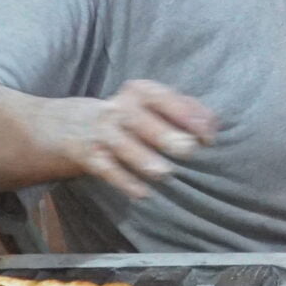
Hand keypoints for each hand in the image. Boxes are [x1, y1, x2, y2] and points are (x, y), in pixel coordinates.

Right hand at [55, 80, 216, 199]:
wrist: (71, 125)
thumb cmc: (130, 116)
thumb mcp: (151, 104)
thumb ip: (184, 109)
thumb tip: (213, 125)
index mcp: (140, 92)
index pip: (163, 98)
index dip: (186, 115)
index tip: (207, 136)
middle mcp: (119, 109)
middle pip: (140, 120)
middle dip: (164, 134)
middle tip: (188, 149)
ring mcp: (102, 133)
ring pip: (122, 145)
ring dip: (143, 159)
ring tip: (164, 173)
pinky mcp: (89, 156)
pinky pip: (107, 169)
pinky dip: (124, 181)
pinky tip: (142, 193)